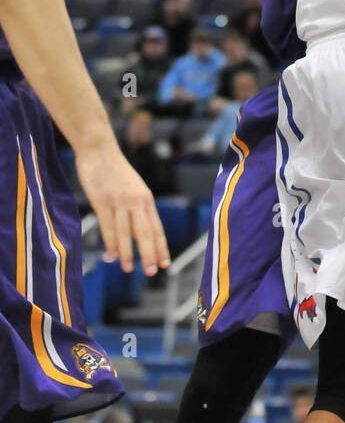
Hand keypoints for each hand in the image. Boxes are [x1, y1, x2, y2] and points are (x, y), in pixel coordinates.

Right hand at [75, 144, 169, 276]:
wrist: (100, 150)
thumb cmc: (115, 171)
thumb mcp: (133, 188)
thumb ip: (137, 207)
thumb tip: (138, 231)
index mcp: (146, 199)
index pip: (156, 227)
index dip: (161, 246)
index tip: (165, 263)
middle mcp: (136, 201)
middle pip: (145, 232)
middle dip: (149, 253)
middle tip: (152, 272)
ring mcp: (119, 201)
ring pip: (126, 232)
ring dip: (128, 253)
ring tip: (128, 269)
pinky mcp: (102, 200)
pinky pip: (107, 225)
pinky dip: (110, 242)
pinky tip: (112, 255)